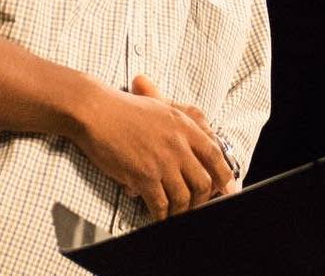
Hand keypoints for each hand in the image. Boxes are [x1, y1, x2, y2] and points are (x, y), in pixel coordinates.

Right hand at [69, 74, 234, 220]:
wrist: (96, 111)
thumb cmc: (126, 108)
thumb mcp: (163, 105)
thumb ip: (185, 118)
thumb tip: (204, 132)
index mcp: (186, 125)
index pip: (215, 155)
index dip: (224, 175)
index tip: (228, 189)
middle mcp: (179, 144)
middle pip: (204, 182)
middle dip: (203, 199)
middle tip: (196, 206)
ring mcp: (162, 161)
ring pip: (184, 197)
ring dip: (182, 211)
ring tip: (176, 214)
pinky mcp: (143, 175)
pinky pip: (160, 204)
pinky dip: (161, 215)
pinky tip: (158, 217)